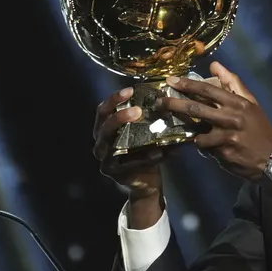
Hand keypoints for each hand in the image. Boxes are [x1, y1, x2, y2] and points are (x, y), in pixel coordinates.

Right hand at [92, 87, 166, 202]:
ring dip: (130, 137)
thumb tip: (170, 100)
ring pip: (111, 146)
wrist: (146, 180)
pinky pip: (129, 164)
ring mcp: (105, 160)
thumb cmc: (143, 151)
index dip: (113, 99)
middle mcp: (101, 143)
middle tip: (137, 110)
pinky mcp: (115, 173)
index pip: (102, 110)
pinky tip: (158, 152)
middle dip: (119, 116)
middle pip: (104, 127)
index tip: (130, 90)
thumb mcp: (143, 132)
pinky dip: (144, 158)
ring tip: (149, 132)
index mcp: (104, 129)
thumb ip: (149, 118)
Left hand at [155, 62, 271, 180]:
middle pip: (196, 107)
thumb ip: (233, 83)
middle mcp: (231, 116)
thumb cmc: (259, 129)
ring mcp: (226, 135)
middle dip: (175, 104)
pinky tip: (207, 145)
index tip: (171, 81)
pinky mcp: (223, 152)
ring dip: (189, 129)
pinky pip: (204, 146)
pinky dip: (202, 145)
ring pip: (197, 130)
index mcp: (238, 102)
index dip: (187, 84)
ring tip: (183, 128)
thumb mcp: (251, 104)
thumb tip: (215, 64)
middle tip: (160, 102)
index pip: (208, 89)